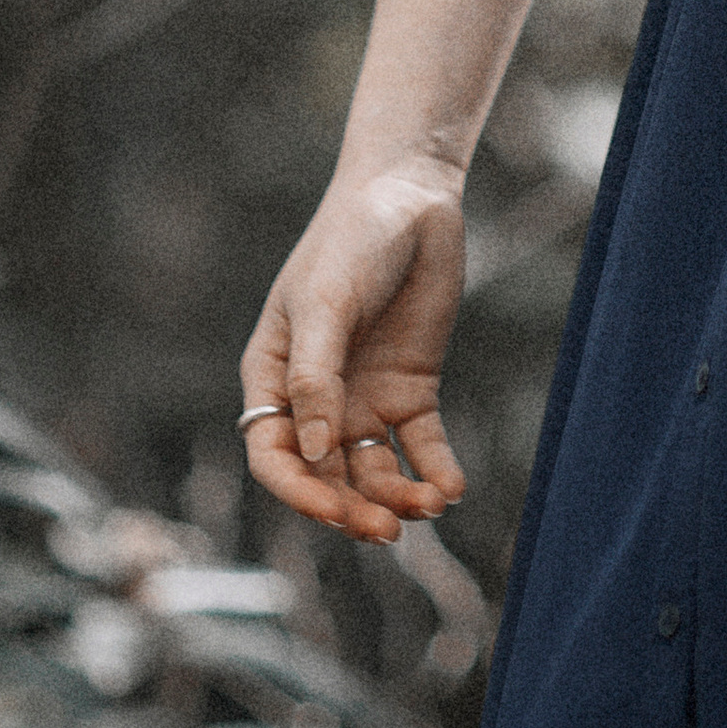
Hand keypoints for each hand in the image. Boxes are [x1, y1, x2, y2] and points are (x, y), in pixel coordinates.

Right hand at [238, 156, 468, 543]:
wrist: (411, 197)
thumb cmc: (351, 240)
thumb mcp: (325, 303)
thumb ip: (316, 376)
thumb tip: (313, 454)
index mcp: (274, 378)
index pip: (275, 456)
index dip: (298, 493)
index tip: (334, 511)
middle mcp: (316, 399)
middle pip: (326, 475)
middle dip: (353, 508)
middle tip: (388, 529)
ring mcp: (364, 397)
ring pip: (374, 470)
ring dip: (397, 496)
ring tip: (430, 505)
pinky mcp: (411, 389)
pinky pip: (420, 444)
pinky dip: (435, 469)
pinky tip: (452, 487)